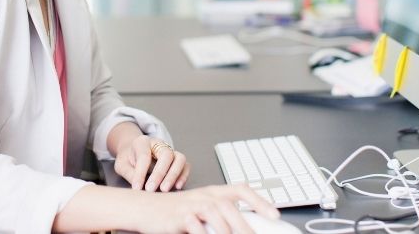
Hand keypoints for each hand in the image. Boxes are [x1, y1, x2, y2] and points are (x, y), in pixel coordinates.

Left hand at [114, 135, 190, 190]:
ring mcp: (170, 151)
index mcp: (142, 142)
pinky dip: (183, 176)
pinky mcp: (177, 160)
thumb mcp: (121, 165)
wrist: (134, 152)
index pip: (144, 156)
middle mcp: (159, 144)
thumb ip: (129, 174)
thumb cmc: (128, 159)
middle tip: (150, 189)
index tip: (136, 188)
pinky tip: (177, 187)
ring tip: (164, 189)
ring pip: (179, 158)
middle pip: (166, 154)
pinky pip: (185, 166)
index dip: (140, 173)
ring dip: (173, 175)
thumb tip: (138, 187)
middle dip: (159, 173)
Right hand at [140, 184, 280, 233]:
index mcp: (212, 192)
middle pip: (229, 206)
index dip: (259, 201)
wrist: (144, 208)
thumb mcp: (200, 210)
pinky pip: (194, 226)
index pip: (240, 190)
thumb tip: (244, 228)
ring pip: (214, 214)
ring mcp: (190, 206)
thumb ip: (220, 217)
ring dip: (226, 231)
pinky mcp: (178, 218)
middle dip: (244, 224)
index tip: (274, 215)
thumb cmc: (175, 212)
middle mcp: (203, 196)